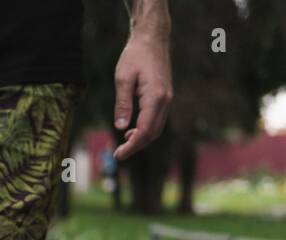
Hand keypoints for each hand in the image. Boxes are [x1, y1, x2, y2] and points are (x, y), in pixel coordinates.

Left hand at [112, 25, 172, 159]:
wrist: (152, 39)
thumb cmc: (135, 55)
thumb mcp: (123, 78)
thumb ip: (122, 103)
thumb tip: (121, 127)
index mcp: (155, 97)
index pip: (145, 131)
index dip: (132, 146)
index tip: (118, 155)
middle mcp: (165, 100)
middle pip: (153, 133)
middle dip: (136, 146)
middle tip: (118, 153)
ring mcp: (167, 98)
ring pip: (156, 128)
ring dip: (141, 139)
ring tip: (123, 142)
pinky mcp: (164, 96)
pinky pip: (157, 119)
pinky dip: (145, 129)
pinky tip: (131, 130)